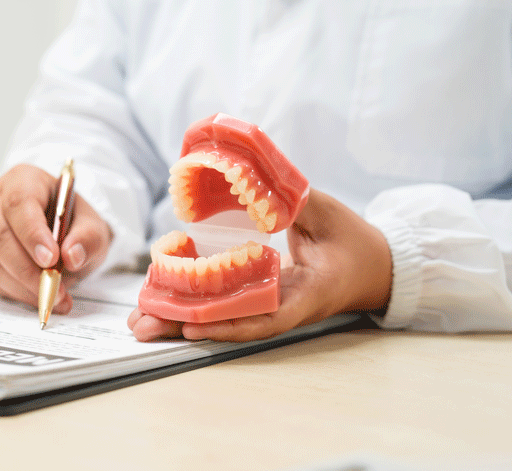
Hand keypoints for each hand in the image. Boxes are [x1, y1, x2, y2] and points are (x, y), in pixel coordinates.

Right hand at [0, 164, 111, 312]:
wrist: (59, 231)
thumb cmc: (71, 222)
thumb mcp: (92, 225)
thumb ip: (88, 238)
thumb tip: (72, 255)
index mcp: (23, 180)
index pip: (19, 202)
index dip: (32, 233)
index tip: (51, 259)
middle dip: (27, 268)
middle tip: (54, 287)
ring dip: (22, 285)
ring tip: (53, 297)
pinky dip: (15, 292)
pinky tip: (37, 295)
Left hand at [127, 188, 391, 341]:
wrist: (373, 266)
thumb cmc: (355, 242)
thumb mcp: (330, 216)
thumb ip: (296, 202)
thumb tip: (258, 185)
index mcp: (305, 294)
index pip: (266, 317)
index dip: (228, 322)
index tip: (192, 324)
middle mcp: (281, 306)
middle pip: (230, 324)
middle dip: (184, 327)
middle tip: (143, 327)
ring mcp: (268, 304)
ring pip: (221, 318)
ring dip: (179, 321)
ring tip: (139, 323)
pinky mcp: (260, 296)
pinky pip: (224, 304)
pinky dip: (194, 305)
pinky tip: (163, 304)